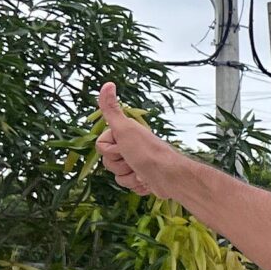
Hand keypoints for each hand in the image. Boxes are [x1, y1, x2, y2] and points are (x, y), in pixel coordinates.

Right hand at [95, 83, 188, 198]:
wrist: (169, 177)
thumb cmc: (147, 153)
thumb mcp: (125, 129)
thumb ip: (111, 109)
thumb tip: (108, 83)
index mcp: (125, 134)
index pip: (101, 146)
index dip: (110, 151)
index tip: (124, 148)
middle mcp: (130, 147)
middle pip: (107, 162)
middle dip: (120, 165)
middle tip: (134, 161)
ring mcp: (136, 163)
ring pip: (117, 176)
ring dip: (129, 177)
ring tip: (143, 173)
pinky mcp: (142, 178)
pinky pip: (128, 185)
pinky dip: (137, 186)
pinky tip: (148, 182)